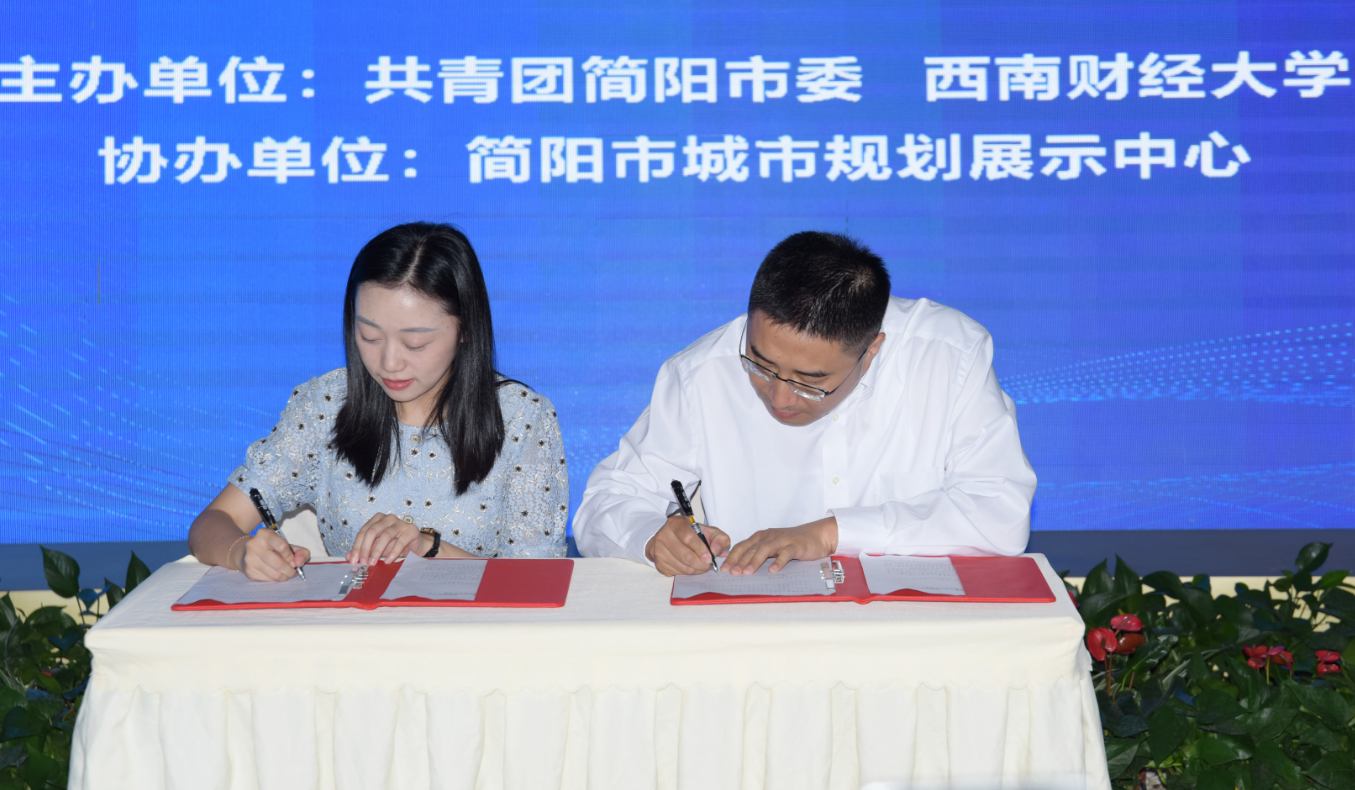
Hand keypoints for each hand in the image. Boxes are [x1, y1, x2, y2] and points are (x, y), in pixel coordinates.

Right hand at [235, 529, 310, 581]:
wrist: (246, 552)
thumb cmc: (271, 547)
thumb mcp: (286, 544)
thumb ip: (300, 551)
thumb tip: (299, 563)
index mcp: (264, 534)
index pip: (282, 546)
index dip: (290, 556)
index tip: (292, 560)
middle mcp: (254, 545)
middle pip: (278, 563)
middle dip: (290, 570)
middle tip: (293, 572)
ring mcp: (249, 559)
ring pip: (274, 574)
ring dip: (284, 576)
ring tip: (286, 574)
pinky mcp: (249, 571)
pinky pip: (268, 580)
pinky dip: (275, 579)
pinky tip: (276, 574)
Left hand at [347, 513, 421, 564]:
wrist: (415, 546)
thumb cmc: (395, 545)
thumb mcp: (377, 548)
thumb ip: (363, 551)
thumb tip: (348, 557)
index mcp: (377, 519)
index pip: (363, 532)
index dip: (357, 546)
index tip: (354, 560)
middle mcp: (388, 518)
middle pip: (372, 531)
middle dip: (365, 548)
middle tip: (363, 562)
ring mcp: (400, 523)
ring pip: (385, 535)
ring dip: (377, 551)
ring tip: (373, 562)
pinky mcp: (411, 530)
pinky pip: (400, 541)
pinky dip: (393, 552)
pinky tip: (388, 561)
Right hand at [645, 515, 730, 576]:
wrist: (670, 538)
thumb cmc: (692, 534)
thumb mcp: (708, 531)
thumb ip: (719, 538)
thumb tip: (715, 551)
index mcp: (675, 524)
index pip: (688, 538)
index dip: (700, 550)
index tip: (709, 558)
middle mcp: (663, 536)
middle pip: (685, 556)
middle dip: (701, 564)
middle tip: (708, 565)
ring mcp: (659, 550)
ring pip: (682, 567)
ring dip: (696, 570)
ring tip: (701, 566)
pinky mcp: (658, 563)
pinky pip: (677, 573)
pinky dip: (687, 573)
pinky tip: (691, 566)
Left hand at [723, 517, 837, 574]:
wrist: (817, 535)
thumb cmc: (792, 543)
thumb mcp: (772, 546)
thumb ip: (757, 553)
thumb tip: (739, 565)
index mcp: (761, 537)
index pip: (742, 546)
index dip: (732, 557)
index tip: (723, 569)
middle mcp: (769, 537)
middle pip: (751, 548)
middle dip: (740, 561)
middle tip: (731, 573)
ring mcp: (782, 540)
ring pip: (765, 549)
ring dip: (755, 561)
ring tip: (747, 572)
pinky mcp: (795, 545)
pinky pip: (785, 553)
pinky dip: (778, 562)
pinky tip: (773, 571)